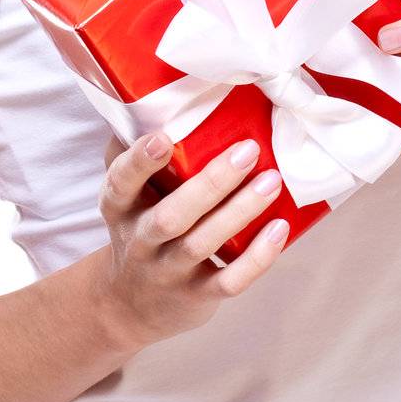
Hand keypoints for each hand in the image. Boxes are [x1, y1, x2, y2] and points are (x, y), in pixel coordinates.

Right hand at [95, 131, 289, 346]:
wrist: (129, 306)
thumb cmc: (139, 228)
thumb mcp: (126, 197)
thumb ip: (134, 154)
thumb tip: (149, 95)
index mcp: (120, 208)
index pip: (121, 184)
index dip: (139, 162)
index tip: (162, 137)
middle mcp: (140, 241)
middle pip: (171, 216)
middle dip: (210, 184)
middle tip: (248, 151)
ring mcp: (168, 272)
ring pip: (202, 244)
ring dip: (240, 212)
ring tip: (272, 181)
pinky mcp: (196, 297)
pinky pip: (228, 281)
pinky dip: (256, 258)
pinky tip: (280, 229)